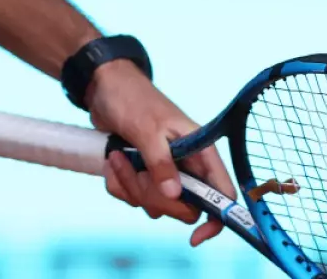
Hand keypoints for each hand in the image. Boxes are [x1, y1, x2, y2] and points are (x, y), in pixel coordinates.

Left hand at [86, 60, 238, 247]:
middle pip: (184, 208)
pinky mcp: (143, 175)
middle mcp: (187, 165)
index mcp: (200, 151)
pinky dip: (120, 184)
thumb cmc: (131, 100)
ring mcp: (165, 171)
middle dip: (154, 196)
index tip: (195, 238)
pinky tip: (113, 162)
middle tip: (135, 171)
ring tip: (118, 157)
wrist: (104, 88)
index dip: (216, 219)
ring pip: (156, 204)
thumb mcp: (147, 129)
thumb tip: (174, 196)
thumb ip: (161, 163)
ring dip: (131, 186)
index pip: (223, 193)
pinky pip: (134, 197)